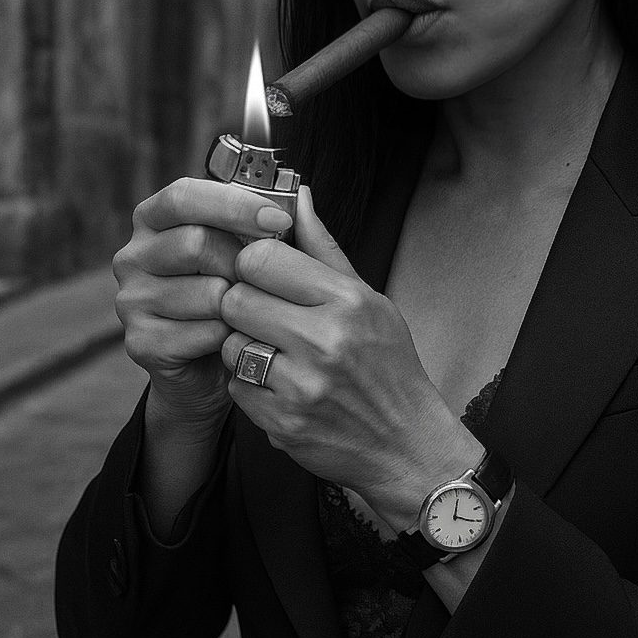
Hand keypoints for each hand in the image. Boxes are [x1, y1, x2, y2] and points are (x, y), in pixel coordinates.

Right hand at [113, 177, 293, 434]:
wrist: (218, 363)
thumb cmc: (241, 292)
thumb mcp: (262, 253)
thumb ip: (282, 224)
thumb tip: (302, 192)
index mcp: (156, 218)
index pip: (184, 196)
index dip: (234, 205)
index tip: (280, 219)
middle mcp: (134, 254)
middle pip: (195, 242)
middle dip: (243, 263)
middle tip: (263, 278)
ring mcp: (131, 299)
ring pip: (205, 292)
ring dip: (241, 303)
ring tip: (249, 309)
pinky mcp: (141, 341)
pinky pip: (203, 332)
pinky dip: (232, 336)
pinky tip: (236, 336)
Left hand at [219, 187, 480, 528]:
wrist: (406, 444)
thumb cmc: (388, 365)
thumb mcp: (369, 299)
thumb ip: (325, 248)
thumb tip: (298, 194)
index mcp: (347, 300)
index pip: (262, 257)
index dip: (253, 262)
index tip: (263, 273)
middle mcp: (325, 340)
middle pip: (236, 298)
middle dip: (242, 303)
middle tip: (263, 314)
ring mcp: (302, 385)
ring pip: (231, 343)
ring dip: (244, 346)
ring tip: (275, 352)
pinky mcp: (282, 424)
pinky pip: (236, 387)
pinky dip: (250, 386)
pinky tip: (279, 385)